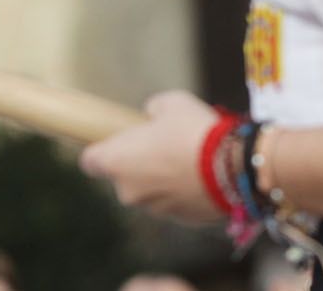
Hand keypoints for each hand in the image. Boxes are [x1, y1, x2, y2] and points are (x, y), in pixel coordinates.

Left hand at [79, 90, 225, 221]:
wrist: (232, 166)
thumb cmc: (194, 130)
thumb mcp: (172, 102)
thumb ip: (153, 109)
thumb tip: (152, 115)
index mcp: (116, 161)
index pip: (90, 160)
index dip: (104, 148)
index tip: (121, 139)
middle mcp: (127, 190)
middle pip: (125, 176)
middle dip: (141, 163)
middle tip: (167, 144)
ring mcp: (153, 209)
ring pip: (151, 191)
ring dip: (164, 178)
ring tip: (192, 158)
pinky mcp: (179, 220)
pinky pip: (176, 202)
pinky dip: (184, 191)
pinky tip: (205, 175)